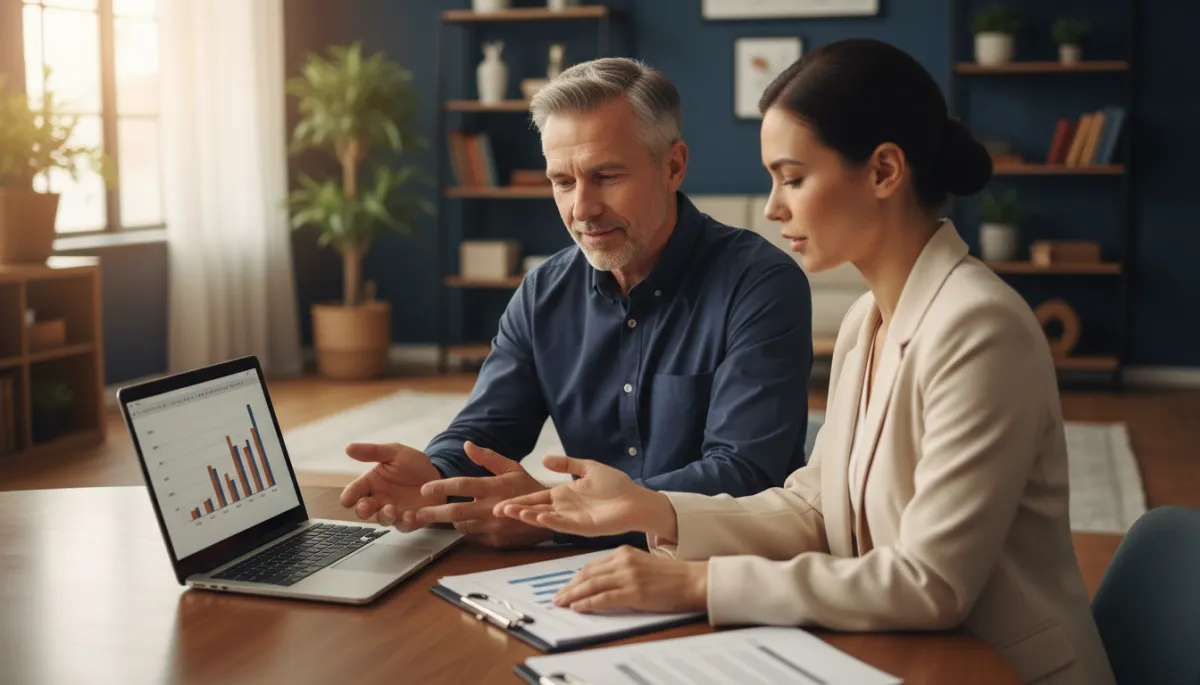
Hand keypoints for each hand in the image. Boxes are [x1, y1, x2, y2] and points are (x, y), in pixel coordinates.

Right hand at [338, 443, 444, 531]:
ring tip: (391, 509)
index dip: (349, 496)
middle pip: (364, 510)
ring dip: (385, 516)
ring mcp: (395, 511)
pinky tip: (410, 515)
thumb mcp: (394, 452)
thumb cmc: (412, 463)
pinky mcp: (411, 519)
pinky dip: (406, 522)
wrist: (438, 472)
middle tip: (365, 507)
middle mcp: (380, 499)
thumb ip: (373, 451)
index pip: (355, 491)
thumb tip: (348, 448)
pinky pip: (405, 525)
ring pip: (383, 520)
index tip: (347, 500)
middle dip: (362, 510)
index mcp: (372, 483)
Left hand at [410, 441, 552, 548]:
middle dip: (431, 513)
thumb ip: (487, 457)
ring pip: (462, 525)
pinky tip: (470, 522)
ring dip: (451, 520)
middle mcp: (492, 507)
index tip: (424, 489)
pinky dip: (469, 529)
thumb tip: (466, 445)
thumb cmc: (527, 487)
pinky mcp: (496, 540)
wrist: (549, 515)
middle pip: (454, 511)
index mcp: (494, 487)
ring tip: (444, 515)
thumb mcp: (511, 467)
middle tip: (414, 514)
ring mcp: (494, 526)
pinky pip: (474, 536)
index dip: (441, 487)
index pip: (462, 485)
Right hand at [492, 456, 677, 540]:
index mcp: (564, 495)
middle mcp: (564, 509)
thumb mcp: (588, 468)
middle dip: (516, 510)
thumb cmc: (616, 485)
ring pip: (545, 518)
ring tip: (512, 512)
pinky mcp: (584, 526)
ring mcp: (573, 519)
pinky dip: (550, 520)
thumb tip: (544, 458)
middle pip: (535, 510)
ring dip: (529, 516)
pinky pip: (563, 524)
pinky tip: (538, 516)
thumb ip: (566, 464)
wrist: (637, 499)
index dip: (518, 500)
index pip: (535, 498)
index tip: (500, 501)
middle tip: (496, 510)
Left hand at [553, 546, 707, 614]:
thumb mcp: (642, 565)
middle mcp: (623, 561)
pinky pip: (603, 598)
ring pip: (591, 585)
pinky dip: (588, 603)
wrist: (692, 581)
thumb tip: (601, 584)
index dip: (575, 578)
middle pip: (587, 574)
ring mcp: (628, 576)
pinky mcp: (634, 591)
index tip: (566, 587)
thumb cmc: (671, 577)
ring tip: (561, 603)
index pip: (592, 565)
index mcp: (624, 553)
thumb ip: (622, 570)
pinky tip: (578, 607)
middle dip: (569, 587)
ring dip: (573, 595)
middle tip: (557, 597)